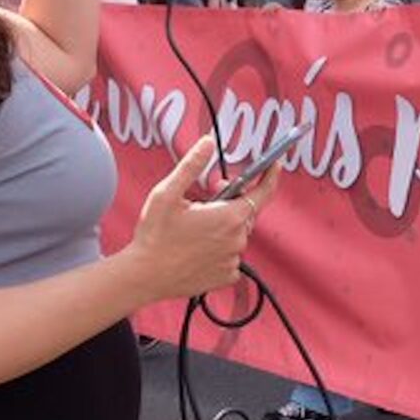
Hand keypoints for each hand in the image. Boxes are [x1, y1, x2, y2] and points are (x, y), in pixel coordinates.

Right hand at [124, 135, 272, 304]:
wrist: (144, 276)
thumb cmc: (155, 235)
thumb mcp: (167, 193)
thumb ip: (191, 166)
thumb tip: (207, 143)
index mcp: (228, 217)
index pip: (263, 192)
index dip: (270, 175)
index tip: (274, 164)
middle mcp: (237, 239)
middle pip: (245, 212)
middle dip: (231, 201)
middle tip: (205, 199)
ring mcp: (233, 260)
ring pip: (236, 234)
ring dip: (222, 226)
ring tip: (194, 228)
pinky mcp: (226, 276)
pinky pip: (230, 255)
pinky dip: (219, 248)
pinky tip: (197, 248)